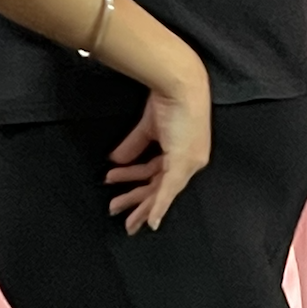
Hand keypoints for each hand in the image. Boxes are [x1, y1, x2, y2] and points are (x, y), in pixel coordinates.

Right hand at [104, 68, 211, 234]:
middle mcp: (190, 162)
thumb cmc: (169, 100)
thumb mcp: (148, 128)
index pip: (160, 177)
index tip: (124, 199)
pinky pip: (169, 190)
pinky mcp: (184, 162)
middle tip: (118, 213)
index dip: (141, 189)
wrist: (180, 85)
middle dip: (137, 203)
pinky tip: (151, 222)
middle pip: (159, 189)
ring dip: (138, 203)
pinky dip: (159, 206)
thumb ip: (133, 146)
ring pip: (160, 192)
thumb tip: (116, 161)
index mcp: (184, 153)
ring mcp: (189, 163)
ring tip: (115, 207)